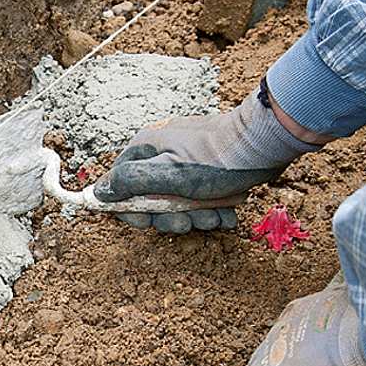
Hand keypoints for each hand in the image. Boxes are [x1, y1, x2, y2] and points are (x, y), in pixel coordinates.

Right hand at [93, 85, 322, 233]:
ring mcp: (184, 162)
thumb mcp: (168, 174)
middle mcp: (161, 154)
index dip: (129, 210)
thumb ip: (129, 183)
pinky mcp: (206, 170)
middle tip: (187, 223)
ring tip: (215, 217)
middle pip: (149, 198)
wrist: (267, 142)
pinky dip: (210, 209)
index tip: (146, 223)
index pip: (119, 186)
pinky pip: (198, 197)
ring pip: (176, 202)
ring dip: (194, 217)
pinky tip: (226, 212)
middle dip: (169, 217)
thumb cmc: (217, 160)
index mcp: (145, 150)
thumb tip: (97, 192)